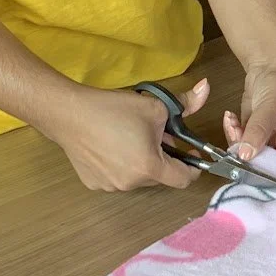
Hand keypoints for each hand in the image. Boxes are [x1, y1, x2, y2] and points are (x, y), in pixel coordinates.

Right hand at [51, 81, 205, 192]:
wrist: (68, 112)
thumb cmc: (113, 109)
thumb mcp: (155, 105)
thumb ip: (187, 102)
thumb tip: (208, 88)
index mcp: (149, 167)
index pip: (184, 180)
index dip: (192, 167)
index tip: (189, 151)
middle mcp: (130, 184)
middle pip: (161, 177)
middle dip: (165, 159)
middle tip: (156, 137)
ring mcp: (110, 187)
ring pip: (139, 178)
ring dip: (143, 163)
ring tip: (132, 139)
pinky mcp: (94, 184)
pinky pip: (118, 178)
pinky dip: (122, 166)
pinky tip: (112, 146)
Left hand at [225, 61, 275, 161]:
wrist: (272, 61)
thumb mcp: (271, 108)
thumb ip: (258, 132)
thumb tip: (245, 155)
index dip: (261, 167)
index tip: (241, 162)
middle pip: (262, 161)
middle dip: (244, 151)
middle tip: (234, 134)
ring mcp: (270, 138)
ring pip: (248, 152)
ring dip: (235, 139)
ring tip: (232, 121)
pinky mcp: (256, 132)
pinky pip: (240, 140)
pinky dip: (233, 131)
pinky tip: (231, 118)